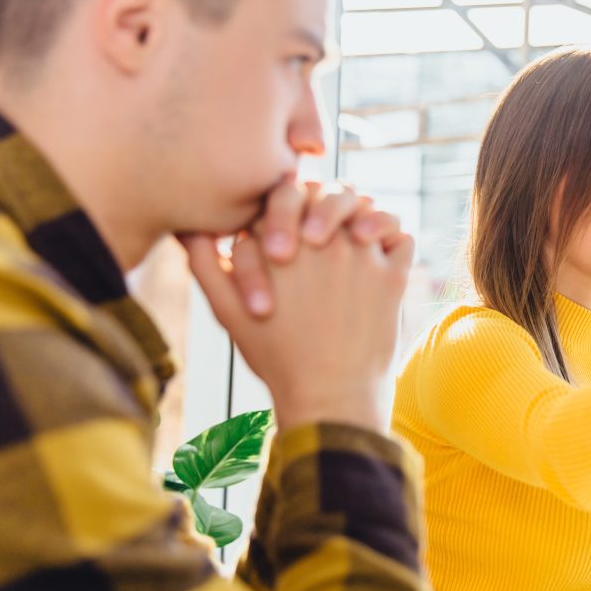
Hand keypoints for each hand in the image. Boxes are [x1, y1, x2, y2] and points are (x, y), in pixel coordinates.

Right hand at [179, 185, 413, 432]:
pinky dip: (393, 239)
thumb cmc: (277, 357)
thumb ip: (204, 264)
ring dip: (362, 215)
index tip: (293, 226)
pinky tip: (381, 254)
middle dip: (326, 204)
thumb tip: (190, 225)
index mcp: (278, 243)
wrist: (329, 397)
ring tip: (356, 236)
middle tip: (327, 225)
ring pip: (367, 208)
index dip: (288, 205)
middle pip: (328, 193)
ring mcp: (360, 256)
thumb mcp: (227, 311)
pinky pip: (401, 237)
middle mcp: (320, 241)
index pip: (285, 195)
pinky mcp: (393, 276)